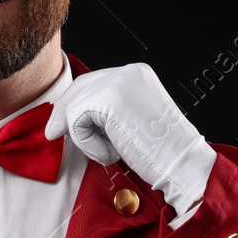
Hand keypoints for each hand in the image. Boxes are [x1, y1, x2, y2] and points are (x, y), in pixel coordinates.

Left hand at [45, 62, 216, 217]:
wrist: (183, 165)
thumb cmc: (161, 152)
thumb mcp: (133, 120)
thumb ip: (108, 111)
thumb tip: (71, 116)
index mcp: (137, 74)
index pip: (93, 82)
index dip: (74, 104)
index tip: (61, 125)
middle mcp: (128, 72)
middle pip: (79, 88)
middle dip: (64, 113)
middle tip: (54, 134)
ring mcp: (119, 82)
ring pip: (75, 106)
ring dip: (84, 136)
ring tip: (110, 152)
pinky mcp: (108, 100)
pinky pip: (76, 120)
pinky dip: (86, 142)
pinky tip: (111, 153)